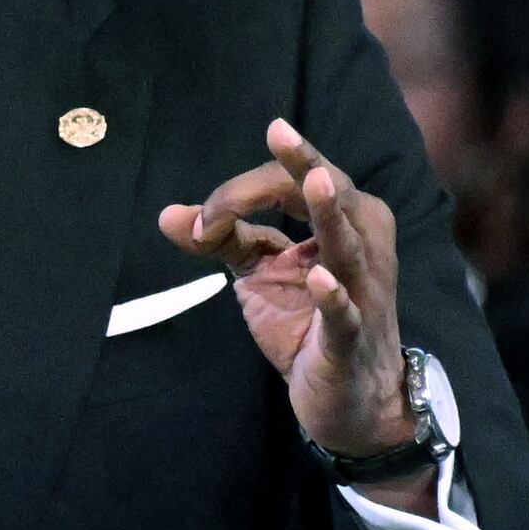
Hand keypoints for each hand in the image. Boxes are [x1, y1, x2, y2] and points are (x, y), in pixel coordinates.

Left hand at [159, 117, 429, 513]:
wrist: (347, 398)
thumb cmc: (306, 324)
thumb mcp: (259, 275)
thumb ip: (222, 240)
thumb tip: (168, 215)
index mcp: (339, 222)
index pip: (292, 184)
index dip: (241, 192)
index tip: (202, 221)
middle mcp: (360, 245)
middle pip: (332, 193)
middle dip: (301, 165)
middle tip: (279, 131)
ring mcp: (360, 291)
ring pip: (348, 244)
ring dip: (330, 214)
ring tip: (315, 181)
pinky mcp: (350, 336)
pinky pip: (344, 312)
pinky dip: (333, 295)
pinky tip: (320, 277)